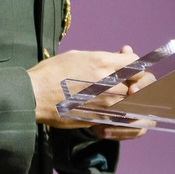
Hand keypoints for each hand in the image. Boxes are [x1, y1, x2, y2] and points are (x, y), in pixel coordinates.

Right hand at [28, 48, 151, 130]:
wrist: (35, 96)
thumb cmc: (52, 72)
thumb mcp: (77, 56)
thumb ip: (102, 58)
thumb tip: (119, 58)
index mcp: (103, 62)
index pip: (136, 63)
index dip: (136, 65)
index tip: (131, 69)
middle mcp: (109, 82)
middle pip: (140, 83)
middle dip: (138, 83)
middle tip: (132, 84)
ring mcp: (106, 102)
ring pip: (133, 101)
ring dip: (132, 99)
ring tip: (123, 97)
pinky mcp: (101, 117)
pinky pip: (122, 115)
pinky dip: (122, 112)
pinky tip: (113, 108)